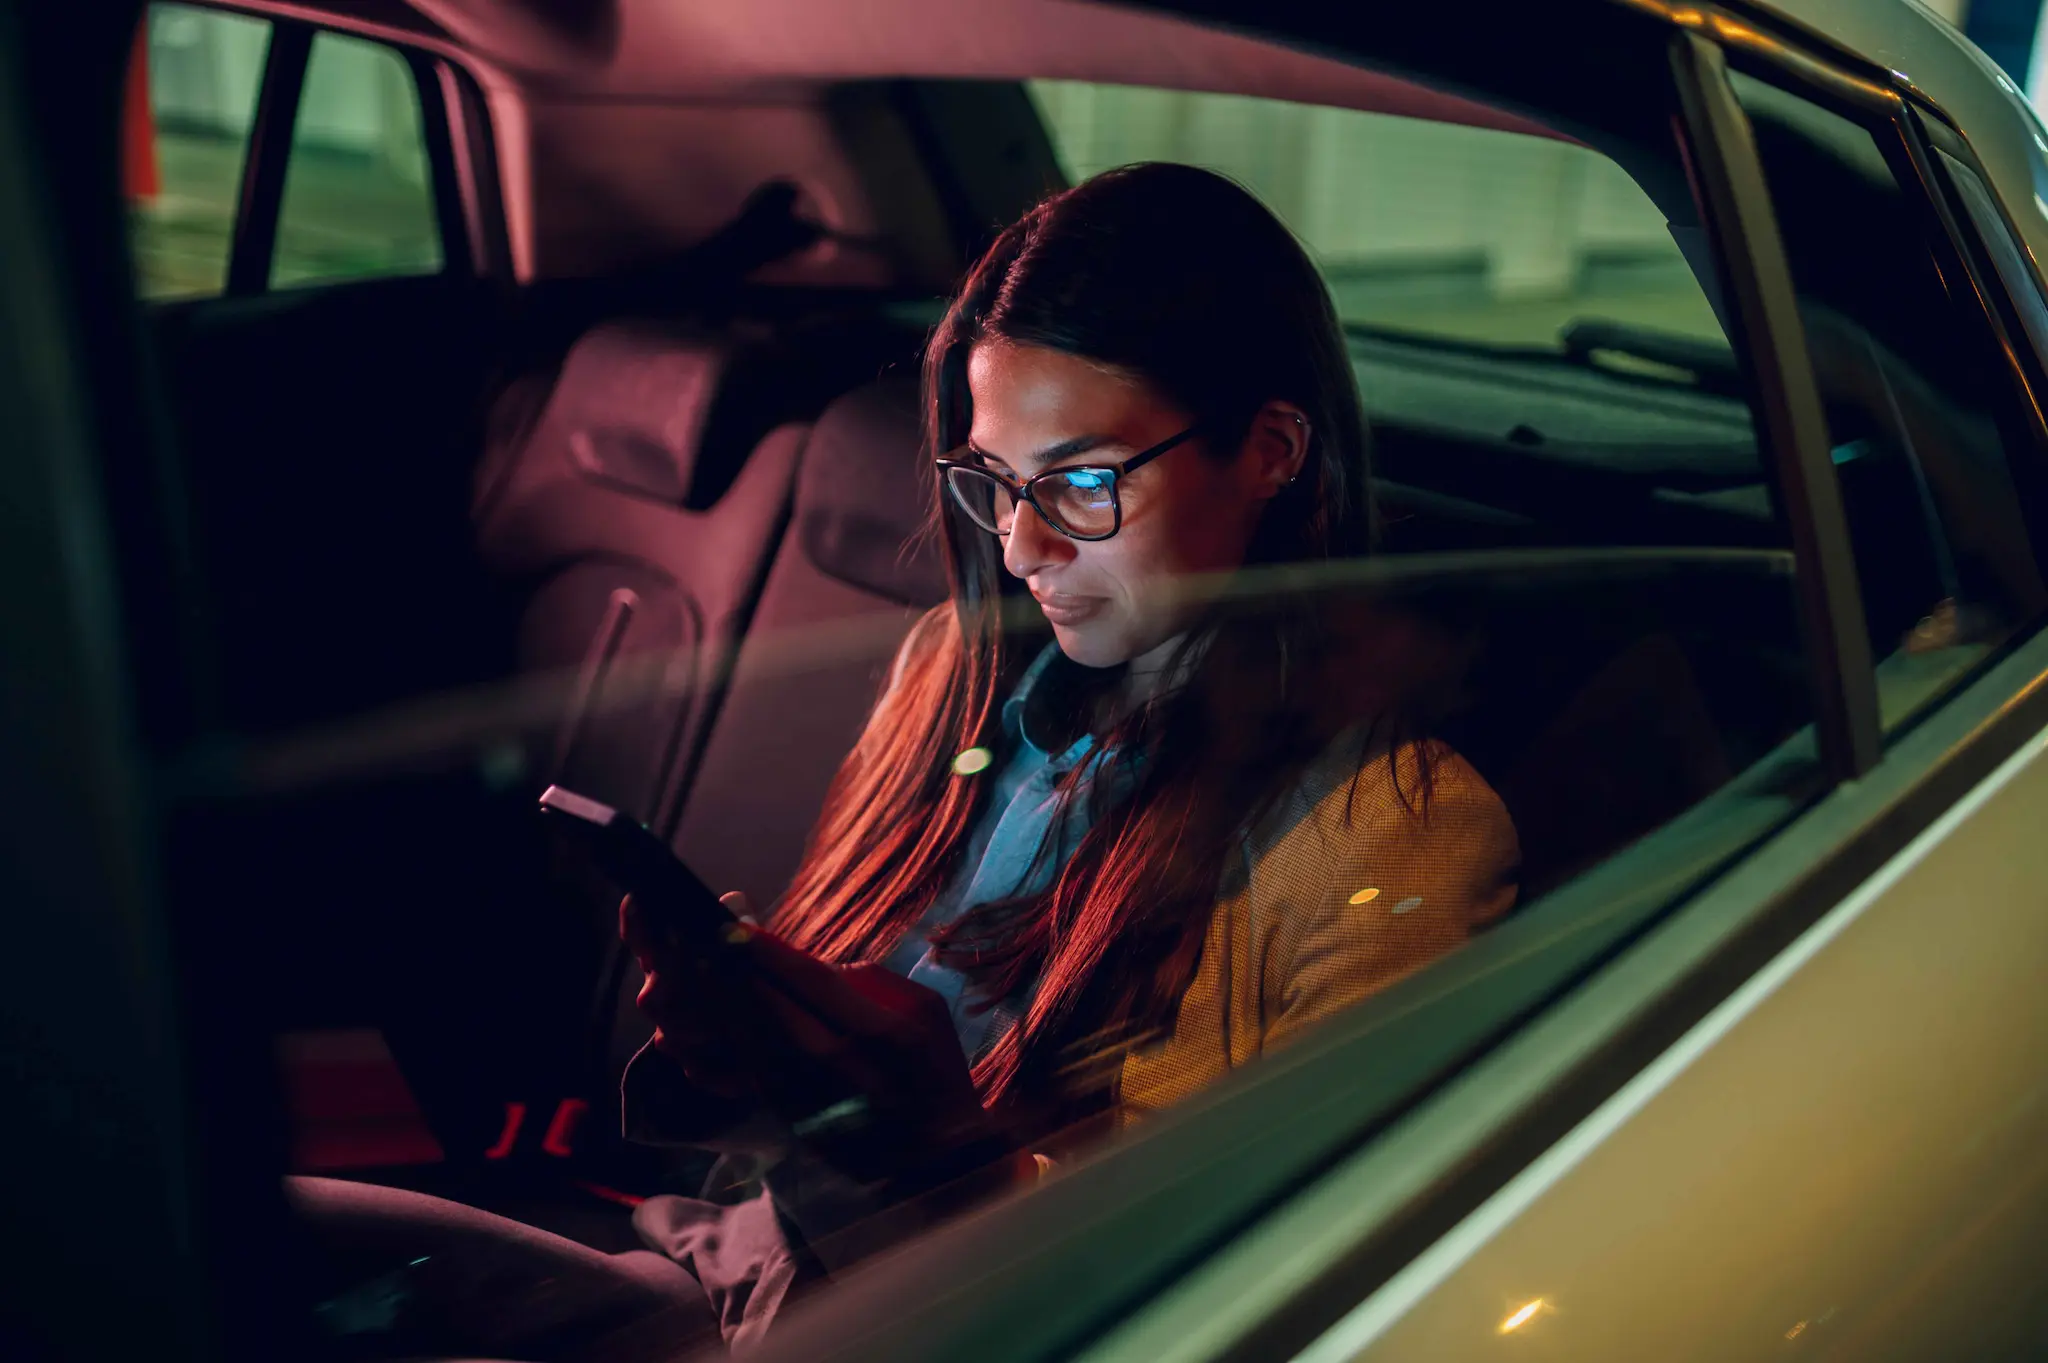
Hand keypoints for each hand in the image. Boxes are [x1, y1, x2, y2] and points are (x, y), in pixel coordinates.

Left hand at [620, 893, 995, 1181]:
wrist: (934, 1164)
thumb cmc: (934, 1074)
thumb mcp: (925, 1014)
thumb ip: (870, 981)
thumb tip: (811, 962)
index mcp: (877, 1032)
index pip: (811, 981)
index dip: (764, 950)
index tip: (727, 920)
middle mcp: (835, 1066)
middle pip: (762, 1008)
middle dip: (717, 969)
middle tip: (679, 933)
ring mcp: (806, 1094)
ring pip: (739, 1042)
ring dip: (699, 1005)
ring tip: (665, 968)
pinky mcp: (784, 1114)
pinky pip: (735, 1076)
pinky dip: (702, 1049)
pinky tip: (676, 1023)